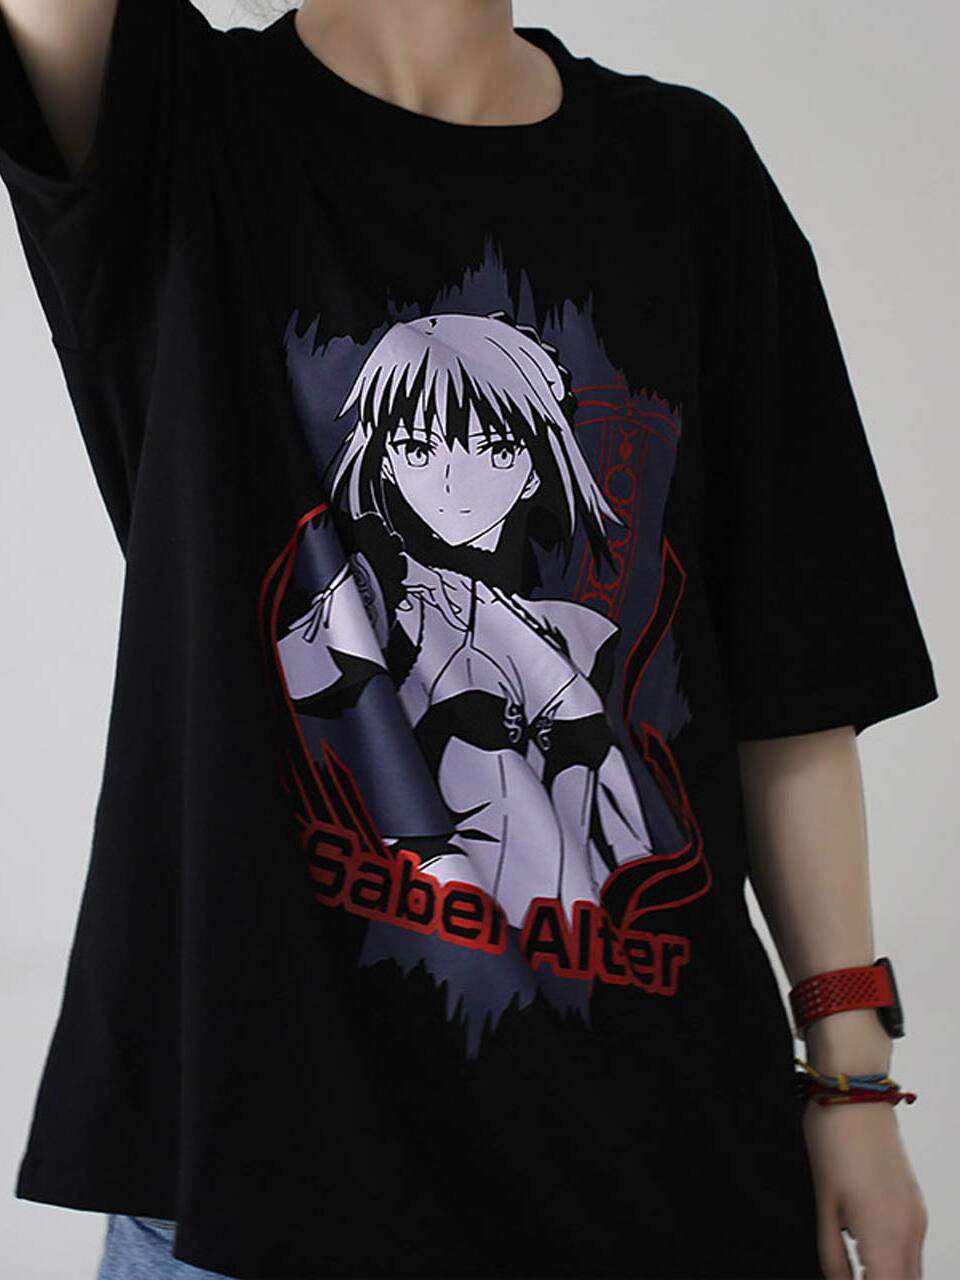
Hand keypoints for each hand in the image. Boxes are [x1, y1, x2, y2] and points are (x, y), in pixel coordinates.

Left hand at [802, 1099, 927, 1277]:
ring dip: (887, 1277)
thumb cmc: (834, 1138)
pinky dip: (893, 1263)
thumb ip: (833, 1255)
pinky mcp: (914, 1204)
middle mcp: (910, 1230)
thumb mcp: (823, 1204)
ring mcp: (916, 1216)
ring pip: (911, 1272)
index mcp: (886, 1234)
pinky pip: (911, 1250)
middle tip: (848, 1278)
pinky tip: (867, 1256)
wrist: (856, 1092)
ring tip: (856, 1270)